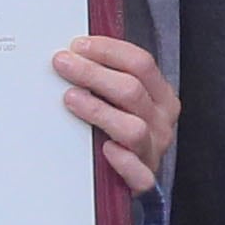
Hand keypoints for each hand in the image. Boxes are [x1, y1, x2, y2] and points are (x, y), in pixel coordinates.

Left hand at [53, 36, 175, 197]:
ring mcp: (153, 150)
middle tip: (63, 65)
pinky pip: (139, 173)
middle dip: (93, 73)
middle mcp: (161, 121)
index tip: (78, 46)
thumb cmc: (120, 129)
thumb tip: (74, 52)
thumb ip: (107, 76)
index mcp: (160, 96)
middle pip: (132, 90)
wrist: (129, 174)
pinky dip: (123, 161)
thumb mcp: (120, 99)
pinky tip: (105, 150)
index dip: (108, 51)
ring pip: (133, 128)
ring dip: (98, 110)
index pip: (141, 64)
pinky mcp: (144, 179)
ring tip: (71, 99)